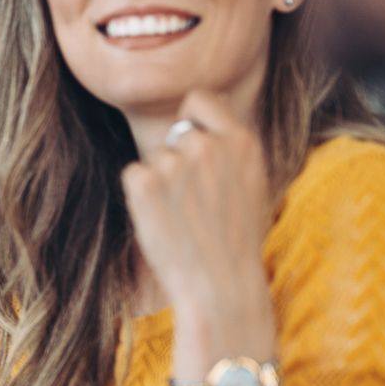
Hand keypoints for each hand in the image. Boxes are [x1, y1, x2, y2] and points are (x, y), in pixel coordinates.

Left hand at [122, 93, 274, 337]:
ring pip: (154, 158)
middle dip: (178, 161)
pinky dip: (140, 196)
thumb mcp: (251, 183)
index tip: (193, 141)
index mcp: (242, 142)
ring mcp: (174, 163)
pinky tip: (163, 221)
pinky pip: (133, 175)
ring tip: (183, 217)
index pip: (199, 99)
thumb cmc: (235, 239)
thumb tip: (194, 122)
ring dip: (160, 182)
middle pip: (174, 135)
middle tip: (194, 203)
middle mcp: (208, 146)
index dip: (192, 119)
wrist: (220, 285)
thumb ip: (228, 148)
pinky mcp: (144, 183)